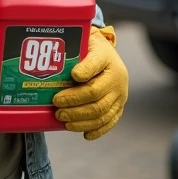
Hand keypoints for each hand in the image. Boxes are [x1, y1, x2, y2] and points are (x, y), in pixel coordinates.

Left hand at [52, 25, 127, 139]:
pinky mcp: (119, 107)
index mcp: (108, 61)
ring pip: (102, 114)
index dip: (80, 80)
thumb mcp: (86, 43)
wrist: (106, 54)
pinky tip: (85, 134)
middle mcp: (118, 80)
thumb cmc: (91, 49)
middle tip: (57, 107)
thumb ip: (79, 56)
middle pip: (96, 99)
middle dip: (74, 106)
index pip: (94, 71)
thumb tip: (74, 75)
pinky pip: (110, 122)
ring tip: (64, 120)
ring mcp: (120, 96)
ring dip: (81, 120)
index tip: (70, 78)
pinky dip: (97, 130)